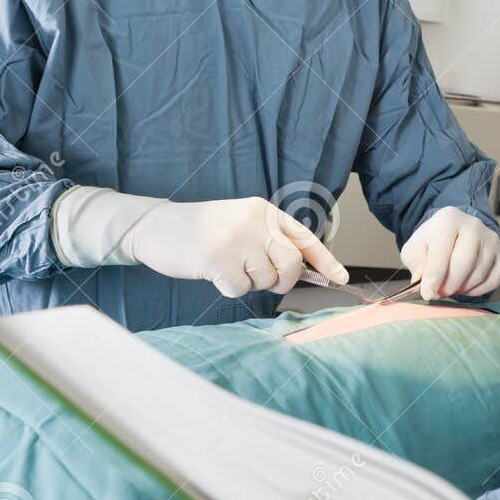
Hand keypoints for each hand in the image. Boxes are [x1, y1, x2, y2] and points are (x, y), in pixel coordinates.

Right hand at [127, 198, 348, 297]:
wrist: (158, 226)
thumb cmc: (203, 231)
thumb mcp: (241, 223)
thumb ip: (268, 241)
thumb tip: (300, 270)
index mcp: (264, 211)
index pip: (303, 238)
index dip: (325, 260)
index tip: (342, 277)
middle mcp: (254, 221)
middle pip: (291, 263)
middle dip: (283, 280)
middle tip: (264, 280)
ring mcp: (236, 239)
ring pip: (265, 280)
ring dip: (249, 283)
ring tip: (228, 266)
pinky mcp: (217, 259)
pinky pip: (240, 289)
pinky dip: (229, 288)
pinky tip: (213, 273)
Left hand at [400, 208, 499, 300]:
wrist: (456, 234)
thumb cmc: (434, 243)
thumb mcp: (416, 249)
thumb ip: (418, 265)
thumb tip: (427, 285)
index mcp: (448, 218)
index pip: (441, 251)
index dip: (434, 276)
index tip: (428, 293)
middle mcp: (474, 224)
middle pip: (463, 265)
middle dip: (449, 285)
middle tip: (440, 292)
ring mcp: (492, 238)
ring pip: (477, 275)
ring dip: (462, 288)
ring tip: (451, 286)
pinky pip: (493, 281)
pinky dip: (478, 290)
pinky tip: (466, 286)